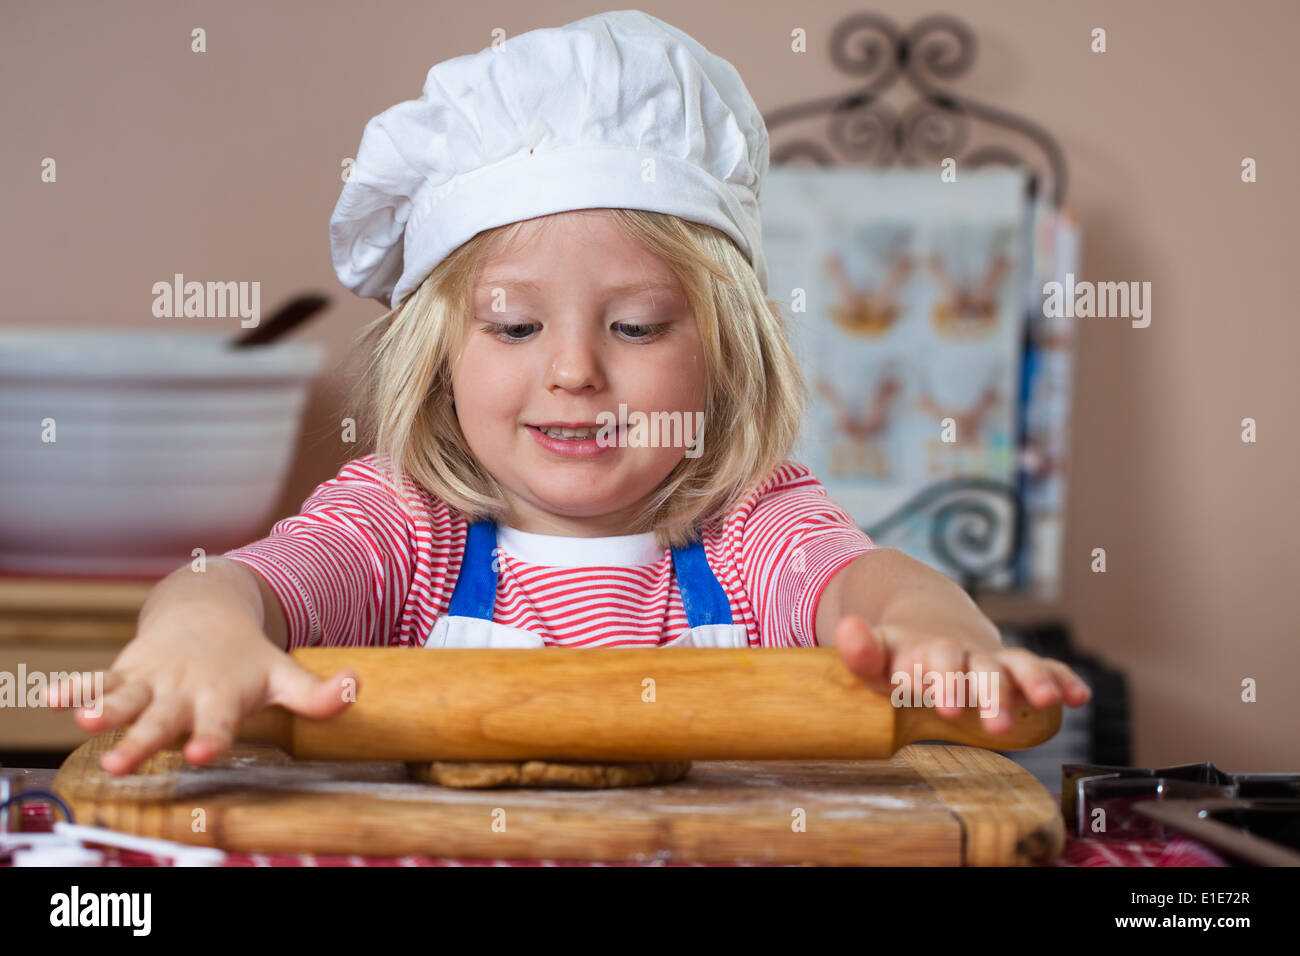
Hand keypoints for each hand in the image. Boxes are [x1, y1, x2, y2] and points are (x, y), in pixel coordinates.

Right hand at [46, 602, 356, 775]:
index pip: (218, 723)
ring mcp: (152, 680)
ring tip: (85, 722)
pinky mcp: (125, 671)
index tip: (200, 752)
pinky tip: (49, 699)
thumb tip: (357, 687)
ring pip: (126, 698)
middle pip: (163, 720)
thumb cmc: (247, 659)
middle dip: (144, 740)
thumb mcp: (283, 675)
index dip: (210, 737)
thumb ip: (317, 694)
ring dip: (105, 708)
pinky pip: (97, 680)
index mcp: (221, 696)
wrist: (209, 609)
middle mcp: (183, 690)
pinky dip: (74, 687)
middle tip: (124, 762)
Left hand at [832, 614, 1091, 734]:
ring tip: (1042, 700)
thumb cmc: (897, 657)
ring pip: (1014, 665)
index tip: (947, 706)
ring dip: (1030, 681)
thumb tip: (847, 627)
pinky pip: (1041, 668)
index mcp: (923, 650)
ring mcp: (989, 658)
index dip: (941, 680)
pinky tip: (1078, 696)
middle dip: (988, 692)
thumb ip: (861, 651)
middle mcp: (961, 652)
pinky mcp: (1012, 666)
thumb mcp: (875, 658)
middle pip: (978, 668)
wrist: (926, 621)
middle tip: (994, 724)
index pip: (932, 660)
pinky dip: (1060, 679)